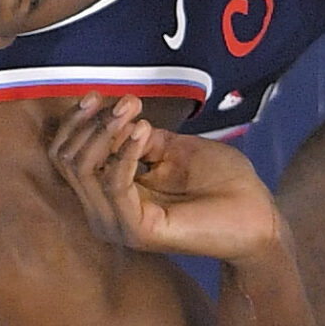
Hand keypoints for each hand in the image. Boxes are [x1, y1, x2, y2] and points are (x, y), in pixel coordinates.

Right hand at [49, 93, 284, 262]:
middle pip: (67, 161)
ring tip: (133, 112)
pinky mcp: (137, 231)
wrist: (257, 215)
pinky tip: (143, 130)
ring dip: (105, 132)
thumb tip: (118, 114)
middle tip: (124, 102)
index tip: (99, 95)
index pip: (67, 157)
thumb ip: (141, 138)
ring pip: (84, 171)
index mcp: (109, 194)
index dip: (77, 122)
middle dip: (89, 123)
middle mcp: (104, 212)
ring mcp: (118, 224)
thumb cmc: (222, 182)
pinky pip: (115, 185)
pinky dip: (125, 152)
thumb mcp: (175, 149)